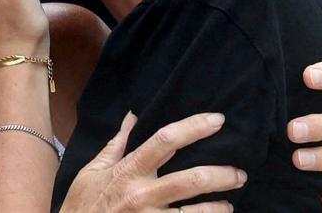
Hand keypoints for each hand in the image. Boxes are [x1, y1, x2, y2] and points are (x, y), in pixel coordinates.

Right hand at [61, 112, 244, 212]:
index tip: (218, 121)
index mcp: (129, 171)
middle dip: (222, 175)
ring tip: (229, 204)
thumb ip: (116, 144)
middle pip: (191, 180)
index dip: (195, 127)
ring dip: (218, 207)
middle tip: (239, 174)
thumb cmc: (82, 204)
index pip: (166, 141)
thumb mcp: (93, 170)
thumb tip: (132, 117)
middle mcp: (142, 194)